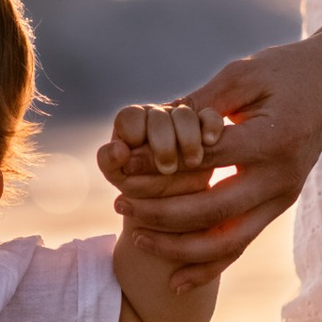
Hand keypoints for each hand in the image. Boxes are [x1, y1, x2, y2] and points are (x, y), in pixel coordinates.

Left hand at [96, 100, 211, 189]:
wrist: (171, 205)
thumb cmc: (138, 188)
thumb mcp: (119, 178)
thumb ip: (109, 162)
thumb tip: (119, 149)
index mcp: (132, 123)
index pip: (130, 117)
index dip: (134, 134)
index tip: (135, 160)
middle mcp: (157, 116)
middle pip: (159, 115)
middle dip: (162, 144)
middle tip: (167, 169)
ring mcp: (182, 120)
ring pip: (186, 115)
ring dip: (188, 138)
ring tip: (191, 162)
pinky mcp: (206, 129)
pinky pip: (211, 117)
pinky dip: (211, 125)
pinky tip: (209, 141)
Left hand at [102, 39, 321, 272]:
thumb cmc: (285, 71)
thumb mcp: (243, 76)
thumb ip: (202, 103)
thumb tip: (153, 125)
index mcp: (272, 141)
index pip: (203, 160)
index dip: (156, 165)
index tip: (120, 165)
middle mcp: (281, 178)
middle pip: (212, 210)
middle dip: (160, 212)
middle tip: (120, 203)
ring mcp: (283, 198)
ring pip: (226, 241)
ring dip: (178, 247)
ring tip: (137, 238)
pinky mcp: (279, 207)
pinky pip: (241, 245)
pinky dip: (209, 267)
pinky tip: (176, 281)